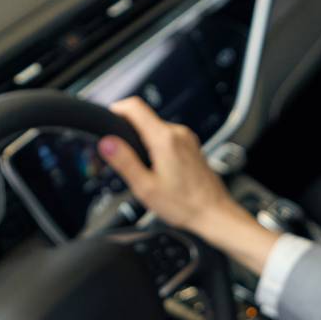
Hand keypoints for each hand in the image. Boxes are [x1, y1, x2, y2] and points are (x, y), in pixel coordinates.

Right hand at [99, 98, 279, 272]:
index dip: (116, 108)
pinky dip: (157, 148)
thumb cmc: (185, 204)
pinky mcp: (191, 146)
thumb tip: (106, 143)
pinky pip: (167, 139)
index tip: (107, 118)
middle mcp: (178, 133)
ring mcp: (187, 138)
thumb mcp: (146, 187)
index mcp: (165, 139)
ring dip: (143, 142)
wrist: (214, 213)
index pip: (135, 106)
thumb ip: (124, 162)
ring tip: (141, 168)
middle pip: (144, 118)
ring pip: (156, 129)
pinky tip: (158, 170)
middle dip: (128, 133)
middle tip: (120, 156)